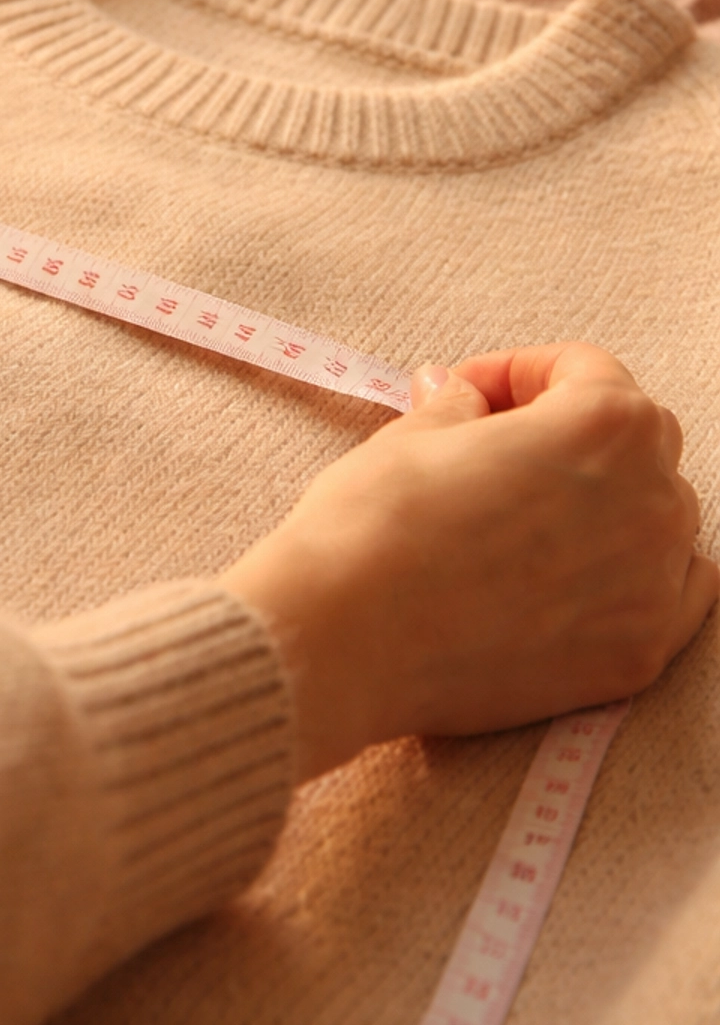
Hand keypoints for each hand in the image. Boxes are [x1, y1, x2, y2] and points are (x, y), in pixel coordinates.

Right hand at [222, 345, 715, 781]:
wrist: (347, 640)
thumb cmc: (374, 525)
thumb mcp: (413, 435)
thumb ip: (461, 408)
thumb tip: (464, 401)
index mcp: (604, 424)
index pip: (584, 370)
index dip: (515, 372)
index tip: (466, 394)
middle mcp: (653, 499)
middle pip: (637, 438)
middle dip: (569, 430)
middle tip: (491, 448)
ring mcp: (654, 584)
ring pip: (661, 515)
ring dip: (608, 499)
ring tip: (527, 517)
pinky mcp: (639, 654)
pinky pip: (676, 593)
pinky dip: (641, 572)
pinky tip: (579, 572)